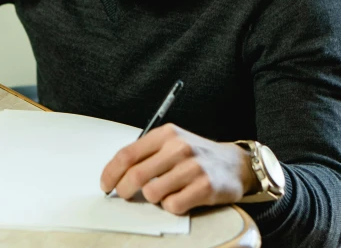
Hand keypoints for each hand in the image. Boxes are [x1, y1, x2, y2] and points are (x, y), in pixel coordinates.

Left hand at [100, 124, 257, 214]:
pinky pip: (173, 205)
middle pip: (136, 175)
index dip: (111, 173)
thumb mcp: (171, 143)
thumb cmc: (196, 155)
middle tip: (125, 195)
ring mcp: (192, 167)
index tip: (105, 185)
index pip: (127, 155)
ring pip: (152, 193)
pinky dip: (171, 206)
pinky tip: (180, 197)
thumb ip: (146, 154)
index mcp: (165, 134)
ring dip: (153, 198)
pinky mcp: (205, 187)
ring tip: (164, 192)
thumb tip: (116, 174)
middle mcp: (178, 147)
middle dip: (124, 190)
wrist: (235, 164)